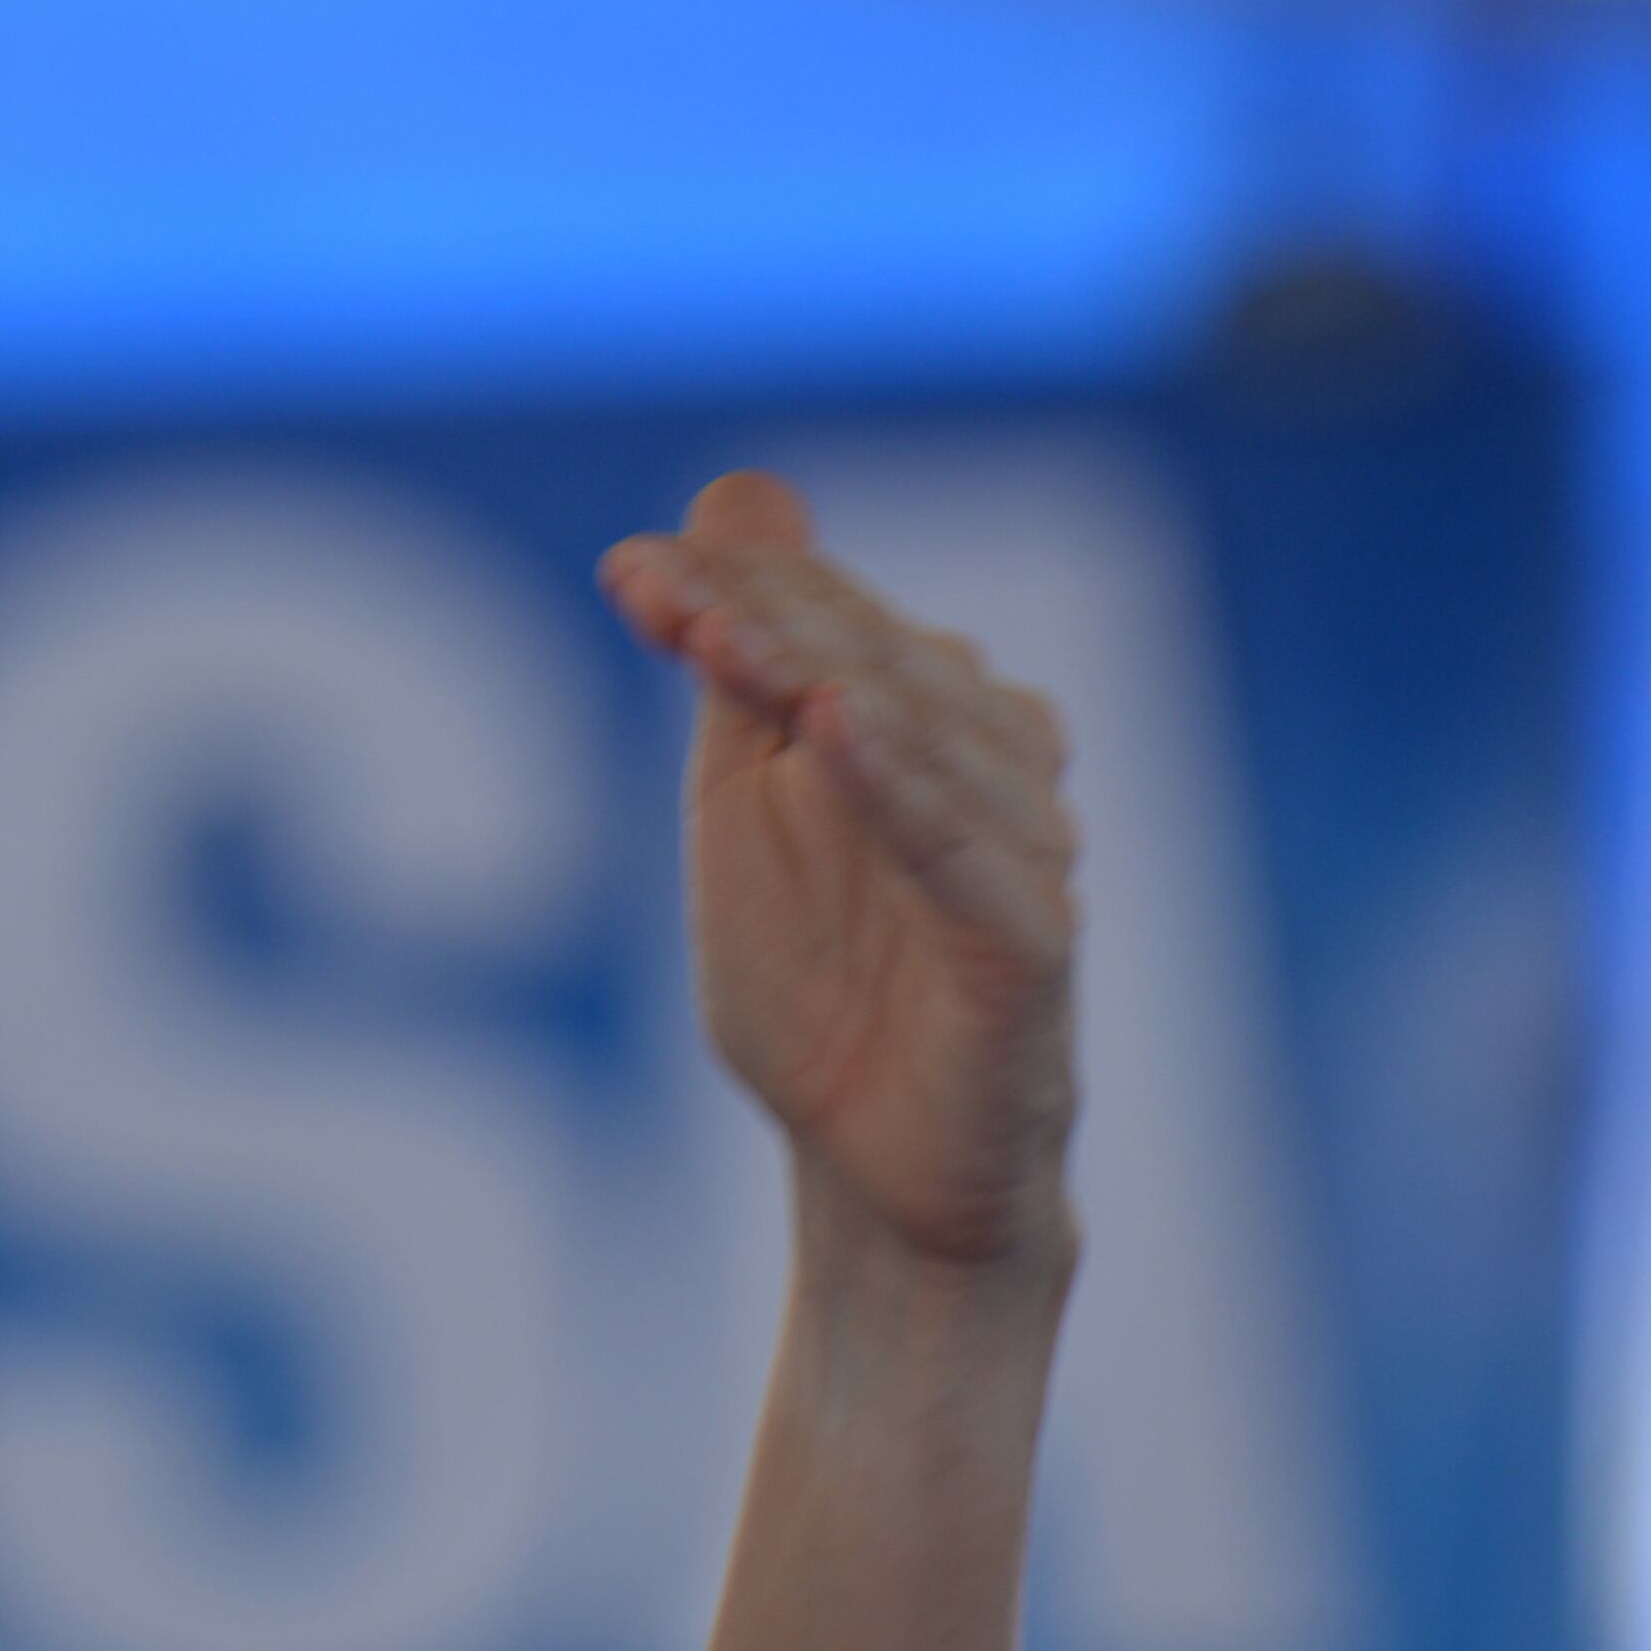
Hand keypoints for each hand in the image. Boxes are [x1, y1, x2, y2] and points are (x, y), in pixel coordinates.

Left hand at [599, 472, 1081, 1275]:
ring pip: (925, 735)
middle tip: (661, 588)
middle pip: (877, 656)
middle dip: (763, 615)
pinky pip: (962, 849)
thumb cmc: (819, 987)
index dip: (730, 587)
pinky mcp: (1027, 942)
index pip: (827, 621)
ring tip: (729, 635)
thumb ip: (739, 661)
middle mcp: (987, 762)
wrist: (874, 1165)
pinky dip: (897, 783)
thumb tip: (739, 486)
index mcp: (919, 719)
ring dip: (822, 673)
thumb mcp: (747, 805)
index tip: (624, 572)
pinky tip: (835, 726)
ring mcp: (1018, 848)